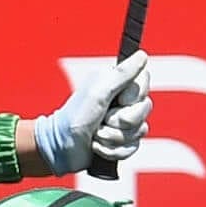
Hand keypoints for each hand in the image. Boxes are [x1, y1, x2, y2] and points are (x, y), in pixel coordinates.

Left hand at [37, 54, 152, 180]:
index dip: (133, 96)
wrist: (60, 148)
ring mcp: (125, 122)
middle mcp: (124, 100)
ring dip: (113, 137)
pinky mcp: (123, 142)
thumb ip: (122, 74)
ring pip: (140, 130)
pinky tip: (97, 147)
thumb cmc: (76, 117)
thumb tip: (142, 56)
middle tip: (101, 120)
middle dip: (121, 120)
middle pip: (145, 108)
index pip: (144, 82)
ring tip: (96, 134)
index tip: (116, 100)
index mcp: (117, 83)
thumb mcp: (98, 93)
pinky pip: (132, 147)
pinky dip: (112, 150)